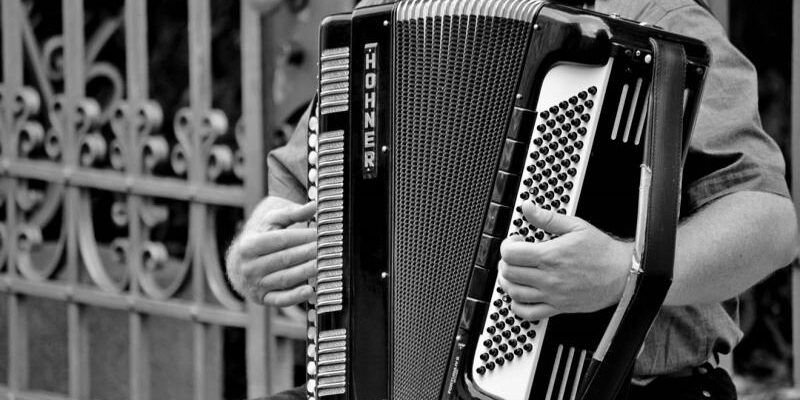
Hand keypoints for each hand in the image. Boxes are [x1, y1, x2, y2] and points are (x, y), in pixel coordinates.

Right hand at [226, 196, 316, 305]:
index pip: (280, 240)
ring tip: (324, 265)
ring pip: (285, 278)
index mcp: (249, 245)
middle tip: (328, 248)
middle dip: (308, 253)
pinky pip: (280, 300)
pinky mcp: (263, 299)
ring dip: (306, 272)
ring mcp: (255, 284)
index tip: (320, 234)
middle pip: (284, 259)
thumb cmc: (260, 239)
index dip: (302, 236)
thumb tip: (314, 205)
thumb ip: (292, 214)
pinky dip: (295, 297)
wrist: (238, 266)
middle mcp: (249, 267)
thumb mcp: (270, 223)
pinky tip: (310, 290)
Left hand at [498, 201, 631, 320]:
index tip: (515, 241)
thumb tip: (528, 208)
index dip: (507, 245)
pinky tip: (520, 294)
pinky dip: (517, 305)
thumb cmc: (602, 251)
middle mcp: (549, 278)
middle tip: (514, 255)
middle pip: (509, 272)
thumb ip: (547, 218)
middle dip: (505, 261)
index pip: (511, 254)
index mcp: (551, 256)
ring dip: (507, 281)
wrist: (623, 274)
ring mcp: (552, 295)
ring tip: (513, 272)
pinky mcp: (558, 308)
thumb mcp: (576, 226)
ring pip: (514, 292)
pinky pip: (528, 313)